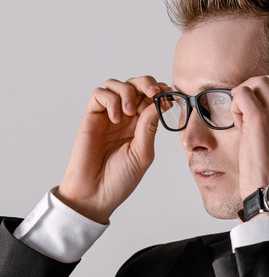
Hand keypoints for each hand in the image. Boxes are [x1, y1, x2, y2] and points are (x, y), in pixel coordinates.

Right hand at [56, 76, 170, 222]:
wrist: (95, 193)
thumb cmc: (120, 178)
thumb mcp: (143, 153)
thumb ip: (149, 127)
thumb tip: (158, 103)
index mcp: (141, 125)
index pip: (152, 98)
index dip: (161, 92)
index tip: (169, 96)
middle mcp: (125, 117)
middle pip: (135, 85)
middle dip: (147, 83)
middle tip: (154, 92)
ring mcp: (108, 115)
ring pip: (116, 84)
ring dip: (127, 91)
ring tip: (129, 111)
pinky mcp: (91, 117)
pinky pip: (99, 94)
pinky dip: (110, 100)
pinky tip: (115, 119)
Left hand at [230, 74, 268, 200]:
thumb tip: (268, 109)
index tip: (264, 119)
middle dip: (259, 89)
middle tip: (249, 106)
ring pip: (259, 81)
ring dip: (246, 94)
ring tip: (243, 115)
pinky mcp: (260, 119)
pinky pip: (242, 93)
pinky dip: (236, 103)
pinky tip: (238, 122)